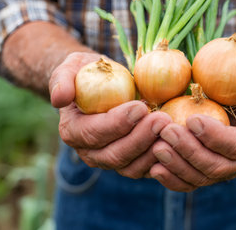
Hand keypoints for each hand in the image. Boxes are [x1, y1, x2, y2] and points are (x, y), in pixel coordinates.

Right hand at [49, 52, 170, 177]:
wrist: (104, 85)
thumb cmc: (88, 73)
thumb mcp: (72, 67)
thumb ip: (61, 79)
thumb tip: (60, 98)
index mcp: (73, 131)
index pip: (94, 133)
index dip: (117, 123)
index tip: (140, 107)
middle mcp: (90, 152)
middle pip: (115, 155)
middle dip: (140, 138)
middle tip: (162, 119)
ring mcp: (111, 160)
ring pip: (132, 166)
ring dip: (153, 150)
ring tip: (171, 129)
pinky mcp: (131, 162)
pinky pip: (146, 168)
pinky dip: (162, 159)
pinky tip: (175, 142)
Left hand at [150, 59, 235, 190]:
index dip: (215, 137)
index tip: (192, 119)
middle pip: (216, 167)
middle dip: (189, 151)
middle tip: (166, 131)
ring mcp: (226, 167)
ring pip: (200, 177)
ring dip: (177, 165)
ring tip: (155, 147)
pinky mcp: (208, 167)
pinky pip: (190, 180)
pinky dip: (172, 177)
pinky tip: (154, 167)